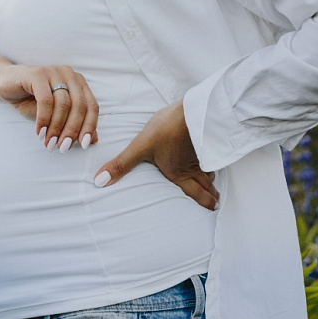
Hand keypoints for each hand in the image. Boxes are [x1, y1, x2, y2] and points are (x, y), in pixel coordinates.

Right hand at [0, 64, 99, 150]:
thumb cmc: (30, 99)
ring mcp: (53, 72)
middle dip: (72, 130)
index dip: (89, 126)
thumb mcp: (54, 115)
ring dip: (56, 128)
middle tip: (63, 148)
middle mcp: (69, 74)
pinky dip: (44, 120)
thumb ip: (73, 124)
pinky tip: (40, 133)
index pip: (91, 106)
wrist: (4, 82)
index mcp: (78, 82)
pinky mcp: (37, 74)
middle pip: (79, 106)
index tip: (83, 145)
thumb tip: (94, 139)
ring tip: (49, 143)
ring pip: (63, 104)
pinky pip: (45, 100)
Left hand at [92, 101, 219, 210]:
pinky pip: (213, 155)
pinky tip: (212, 156)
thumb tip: (100, 182)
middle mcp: (193, 167)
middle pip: (206, 183)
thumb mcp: (140, 147)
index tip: (213, 208)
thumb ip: (121, 165)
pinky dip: (214, 160)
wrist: (194, 110)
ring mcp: (204, 153)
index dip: (203, 201)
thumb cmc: (168, 130)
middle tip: (217, 202)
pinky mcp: (209, 140)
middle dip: (211, 194)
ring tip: (213, 182)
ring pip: (211, 169)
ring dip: (212, 178)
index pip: (193, 191)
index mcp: (177, 172)